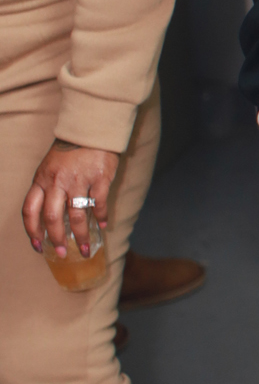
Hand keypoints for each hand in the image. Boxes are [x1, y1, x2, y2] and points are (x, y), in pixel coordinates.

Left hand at [22, 141, 120, 257]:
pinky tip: (104, 225)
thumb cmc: (68, 151)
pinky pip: (99, 204)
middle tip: (62, 253)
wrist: (89, 130)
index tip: (37, 245)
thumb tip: (48, 219)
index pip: (30, 210)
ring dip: (81, 236)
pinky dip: (102, 217)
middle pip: (52, 218)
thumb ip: (47, 190)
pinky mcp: (99, 179)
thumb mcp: (49, 168)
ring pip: (76, 216)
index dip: (31, 231)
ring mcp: (78, 180)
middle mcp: (57, 181)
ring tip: (84, 249)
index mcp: (41, 179)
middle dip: (56, 239)